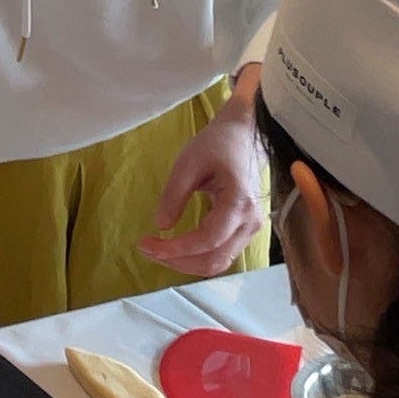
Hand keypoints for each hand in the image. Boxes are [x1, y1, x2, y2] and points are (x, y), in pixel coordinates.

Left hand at [139, 95, 267, 276]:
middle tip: (147, 248)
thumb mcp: (189, 162)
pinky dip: (197, 256)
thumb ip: (174, 195)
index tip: (147, 244)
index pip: (207, 240)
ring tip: (158, 249)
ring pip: (218, 262)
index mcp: (239, 203)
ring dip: (186, 262)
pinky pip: (221, 253)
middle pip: (214, 261)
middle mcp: (250, 222)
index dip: (175, 249)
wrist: (246, 135)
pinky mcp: (245, 230)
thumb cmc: (218, 144)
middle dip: (178, 261)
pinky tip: (176, 246)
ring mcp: (251, 228)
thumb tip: (161, 226)